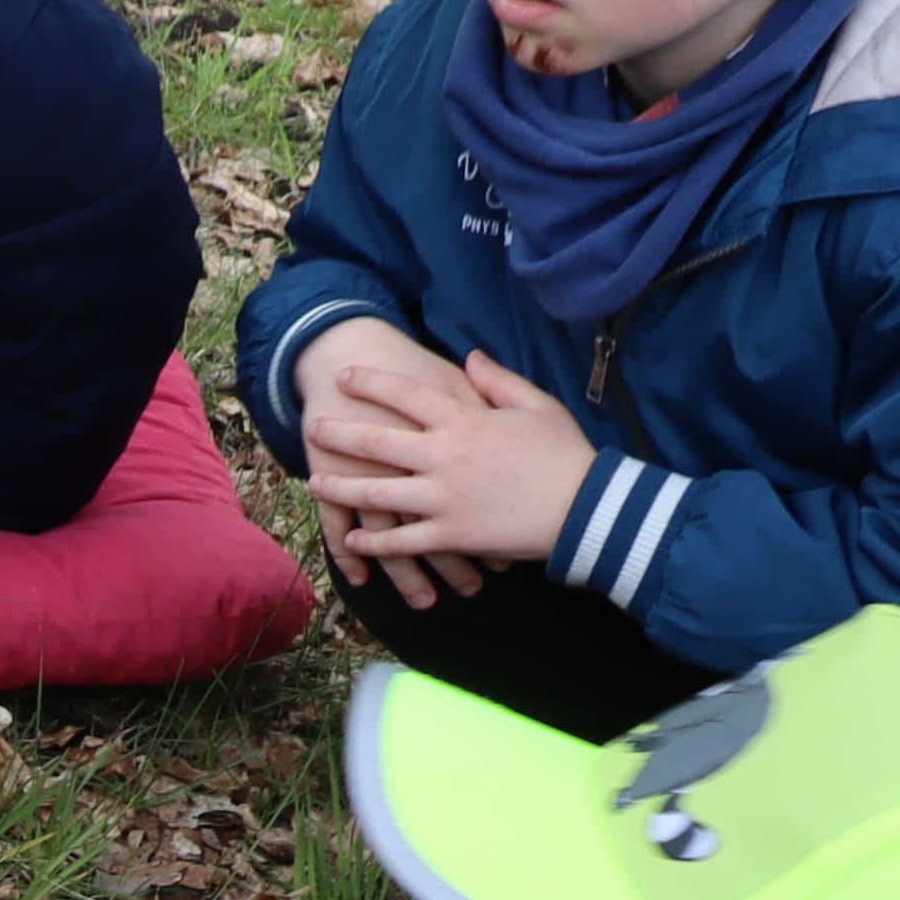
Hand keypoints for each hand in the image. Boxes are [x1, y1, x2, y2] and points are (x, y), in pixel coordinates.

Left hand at [307, 348, 596, 576]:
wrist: (587, 507)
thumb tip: (469, 356)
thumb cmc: (565, 453)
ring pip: (376, 494)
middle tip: (313, 427)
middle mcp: (445, 457)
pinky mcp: (449, 535)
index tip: (343, 376)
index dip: (371, 384)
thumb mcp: (538, 405)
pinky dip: (372, 542)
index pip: (406, 395)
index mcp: (465, 422)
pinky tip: (351, 540)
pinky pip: (400, 541)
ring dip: (340, 489)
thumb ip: (498, 381)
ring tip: (314, 483)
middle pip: (376, 442)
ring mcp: (442, 498)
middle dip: (338, 433)